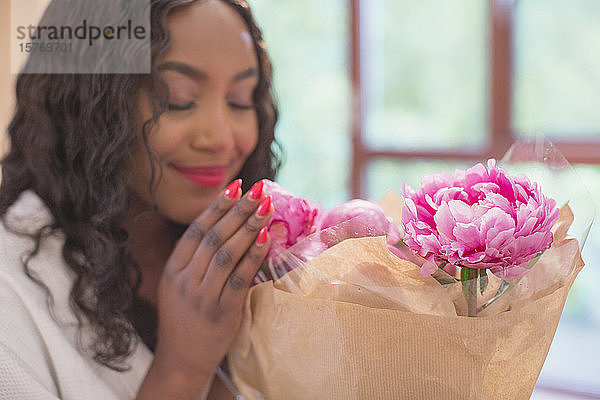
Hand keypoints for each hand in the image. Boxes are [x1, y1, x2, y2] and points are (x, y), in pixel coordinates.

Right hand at [137, 180, 271, 399]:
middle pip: (214, 237)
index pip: (196, 230)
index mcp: (173, 269)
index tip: (236, 186)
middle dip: (238, 210)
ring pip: (226, 254)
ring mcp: (202, 297)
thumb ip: (193, 258)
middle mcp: (184, 280)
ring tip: (266, 206)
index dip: (217, 207)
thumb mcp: (177, 286)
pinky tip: (266, 238)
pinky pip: (239, 279)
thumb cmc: (184, 319)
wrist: (180, 361)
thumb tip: (221, 224)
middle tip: (259, 189)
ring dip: (249, 227)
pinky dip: (253, 256)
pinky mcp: (221, 313)